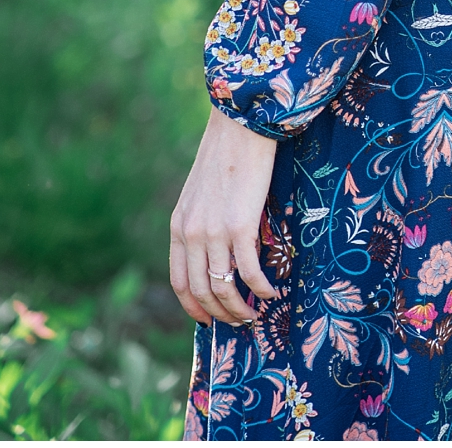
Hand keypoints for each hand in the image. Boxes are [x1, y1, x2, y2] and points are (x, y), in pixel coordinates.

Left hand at [168, 107, 279, 325]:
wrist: (239, 129)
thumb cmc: (224, 160)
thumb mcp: (199, 197)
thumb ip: (200, 226)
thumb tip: (214, 258)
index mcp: (179, 226)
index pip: (179, 281)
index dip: (193, 307)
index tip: (207, 321)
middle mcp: (192, 233)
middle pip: (201, 291)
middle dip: (221, 315)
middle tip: (240, 323)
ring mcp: (214, 231)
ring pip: (223, 287)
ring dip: (241, 309)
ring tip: (256, 313)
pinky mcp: (240, 225)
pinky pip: (250, 272)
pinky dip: (261, 289)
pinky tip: (272, 292)